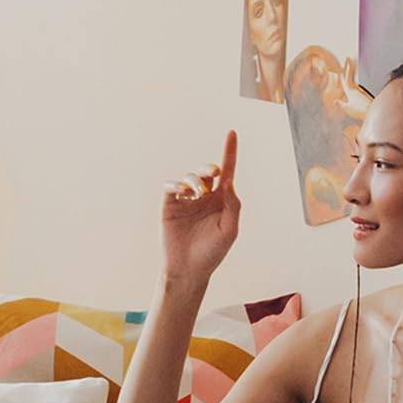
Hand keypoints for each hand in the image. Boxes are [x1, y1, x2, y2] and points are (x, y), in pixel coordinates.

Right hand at [158, 130, 240, 286]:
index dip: (229, 152)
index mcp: (222, 201)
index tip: (232, 133)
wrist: (188, 270)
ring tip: (196, 192)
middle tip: (213, 174)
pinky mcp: (170, 204)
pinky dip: (177, 183)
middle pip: (208, 171)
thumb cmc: (212, 253)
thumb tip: (229, 182)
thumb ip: (233, 206)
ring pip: (190, 176)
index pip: (227, 172)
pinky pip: (171, 185)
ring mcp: (186, 200)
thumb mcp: (230, 231)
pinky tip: (183, 190)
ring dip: (195, 179)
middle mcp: (204, 197)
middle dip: (210, 168)